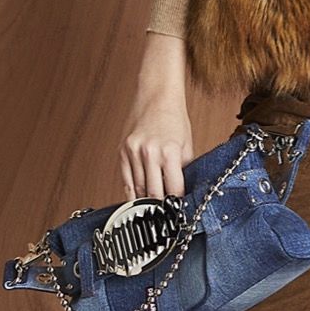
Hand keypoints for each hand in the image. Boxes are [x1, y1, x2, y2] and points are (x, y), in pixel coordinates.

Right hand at [122, 33, 193, 198]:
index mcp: (169, 152)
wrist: (156, 97)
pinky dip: (132, 192)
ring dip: (146, 200)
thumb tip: (182, 191)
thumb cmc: (174, 119)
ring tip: (153, 208)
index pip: (173, 189)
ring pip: (138, 189)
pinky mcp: (122, 151)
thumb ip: (184, 169)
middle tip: (165, 213)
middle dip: (161, 206)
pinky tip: (138, 198)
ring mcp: (133, 152)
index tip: (178, 210)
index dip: (177, 203)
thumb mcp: (187, 145)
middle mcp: (149, 152)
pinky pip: (126, 180)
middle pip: (153, 193)